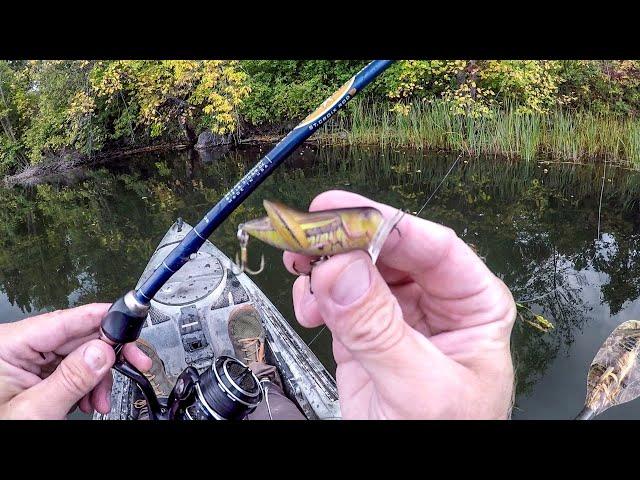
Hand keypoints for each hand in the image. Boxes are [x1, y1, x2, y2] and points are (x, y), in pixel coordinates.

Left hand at [0, 303, 150, 418]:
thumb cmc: (1, 428)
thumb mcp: (36, 410)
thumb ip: (71, 379)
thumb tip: (102, 351)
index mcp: (7, 346)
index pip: (62, 320)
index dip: (100, 317)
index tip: (128, 318)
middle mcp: (19, 347)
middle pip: (77, 338)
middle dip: (105, 357)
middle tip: (135, 361)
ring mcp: (28, 359)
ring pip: (80, 354)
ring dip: (98, 377)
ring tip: (100, 400)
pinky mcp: (37, 372)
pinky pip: (73, 368)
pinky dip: (87, 384)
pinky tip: (90, 400)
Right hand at [284, 191, 515, 418]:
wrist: (415, 479)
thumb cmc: (446, 437)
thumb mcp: (418, 387)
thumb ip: (380, 330)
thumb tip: (343, 269)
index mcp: (473, 305)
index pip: (433, 246)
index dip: (386, 223)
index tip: (342, 214)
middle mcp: (436, 301)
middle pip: (389, 249)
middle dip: (347, 241)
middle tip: (307, 234)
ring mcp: (396, 314)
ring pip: (358, 267)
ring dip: (325, 264)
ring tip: (302, 268)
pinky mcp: (363, 330)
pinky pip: (335, 296)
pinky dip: (315, 295)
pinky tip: (310, 307)